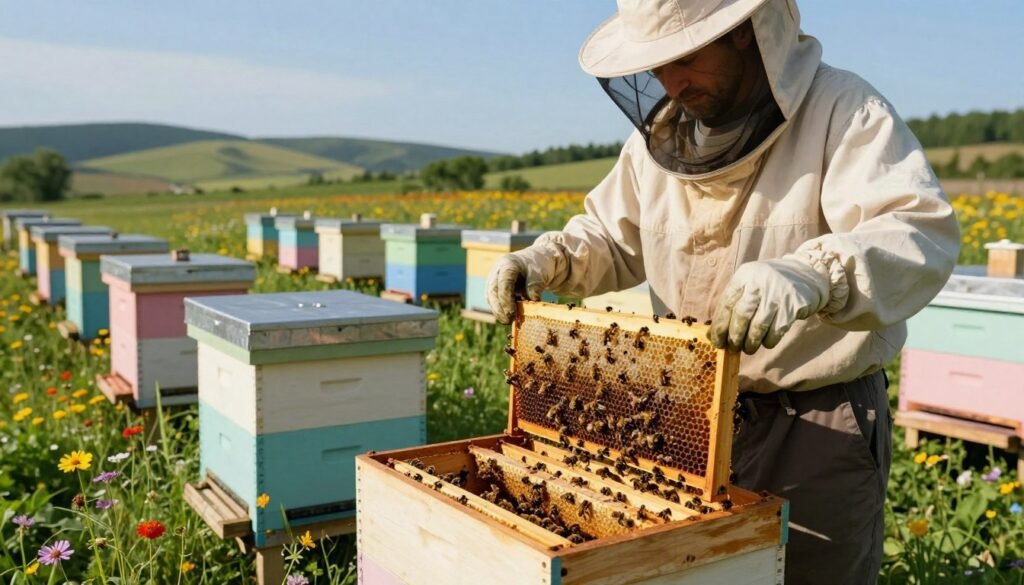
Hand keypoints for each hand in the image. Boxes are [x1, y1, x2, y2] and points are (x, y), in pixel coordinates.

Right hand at [486, 249, 557, 323]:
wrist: (538, 262)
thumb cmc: (539, 266)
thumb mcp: (541, 273)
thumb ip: (535, 285)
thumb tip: (533, 300)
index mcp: (508, 264)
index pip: (503, 282)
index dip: (506, 299)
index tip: (511, 313)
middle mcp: (498, 271)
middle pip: (492, 290)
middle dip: (498, 308)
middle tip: (508, 321)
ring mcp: (495, 279)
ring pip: (491, 297)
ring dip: (498, 311)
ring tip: (508, 321)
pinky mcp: (497, 288)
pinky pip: (495, 300)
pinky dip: (501, 309)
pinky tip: (509, 316)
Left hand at [708, 257, 830, 353]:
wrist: (807, 274)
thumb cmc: (771, 285)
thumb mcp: (751, 284)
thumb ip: (734, 304)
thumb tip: (713, 333)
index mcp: (745, 275)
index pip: (726, 303)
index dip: (719, 325)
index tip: (716, 341)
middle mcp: (759, 282)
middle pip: (741, 315)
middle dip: (734, 336)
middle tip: (732, 347)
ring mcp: (777, 294)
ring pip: (758, 326)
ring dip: (750, 342)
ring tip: (748, 348)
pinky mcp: (793, 306)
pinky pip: (776, 331)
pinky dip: (768, 341)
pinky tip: (766, 342)